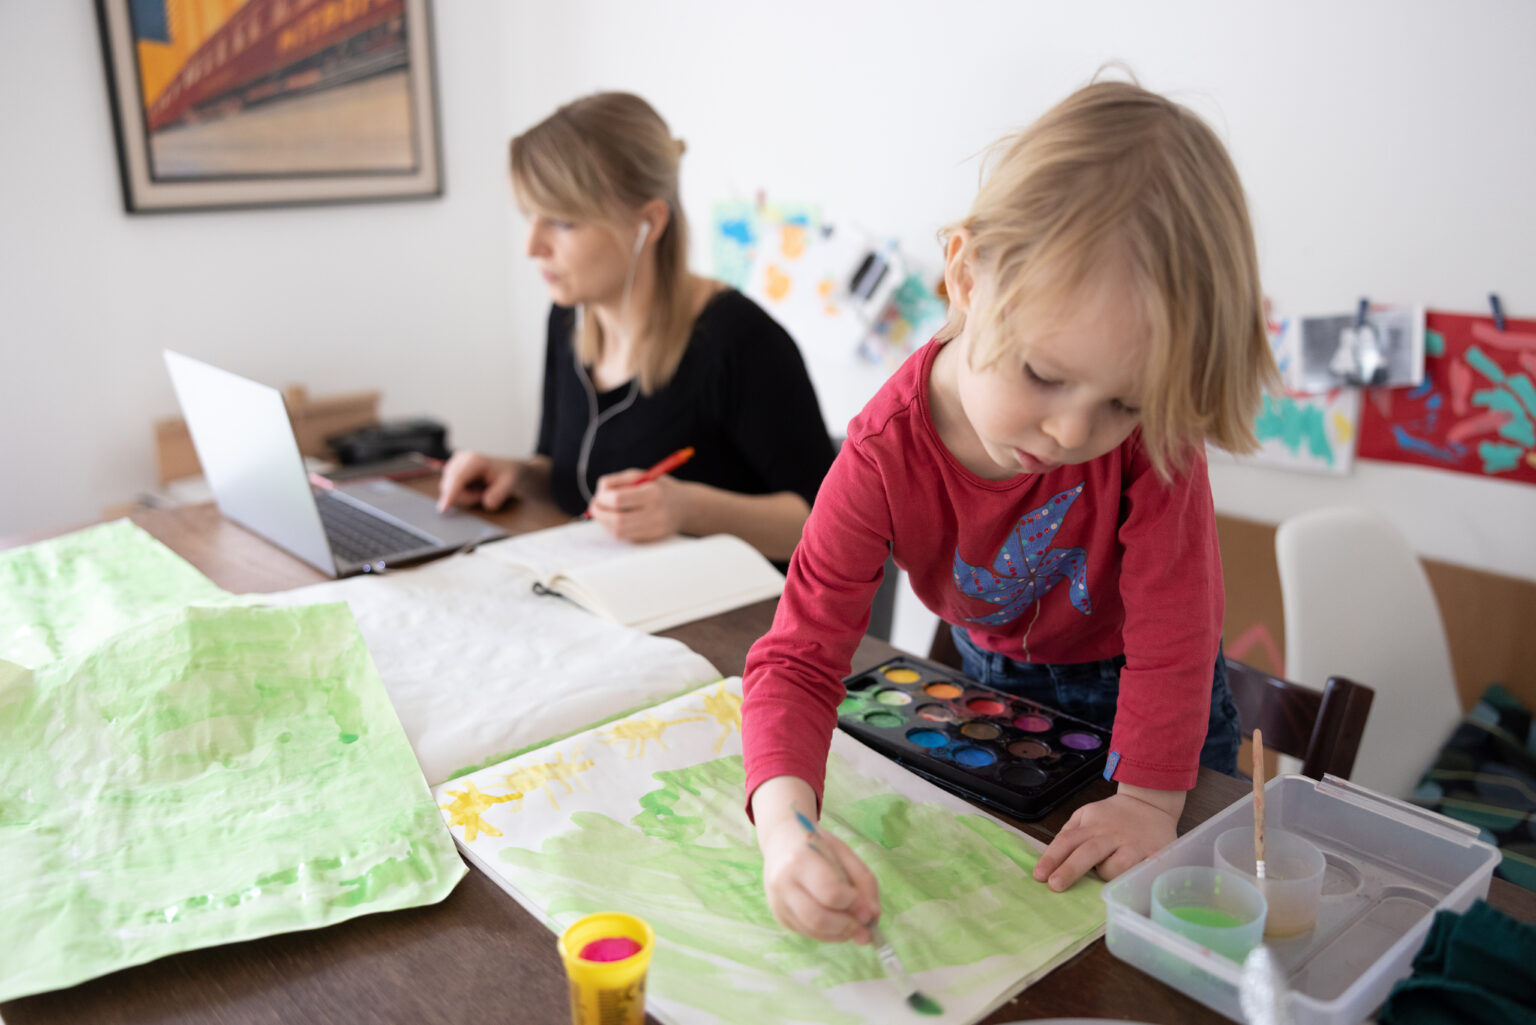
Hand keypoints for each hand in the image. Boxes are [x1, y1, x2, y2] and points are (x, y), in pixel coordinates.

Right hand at [437, 451, 519, 511]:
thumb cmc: (508, 474)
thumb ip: (499, 494)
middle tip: (483, 494)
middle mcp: (460, 459)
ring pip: (448, 490)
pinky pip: (449, 489)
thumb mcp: (509, 484)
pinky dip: (462, 493)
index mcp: (474, 460)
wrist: (507, 468)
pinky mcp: (451, 471)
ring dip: (465, 496)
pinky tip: (473, 488)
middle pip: (450, 486)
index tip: (444, 507)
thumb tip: (487, 502)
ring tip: (480, 490)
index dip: (450, 494)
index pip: (457, 478)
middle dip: (466, 497)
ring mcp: (454, 464)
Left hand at [586, 469, 686, 541]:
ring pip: (619, 532)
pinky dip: (615, 529)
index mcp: (652, 493)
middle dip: (600, 514)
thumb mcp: (640, 475)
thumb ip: (616, 482)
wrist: (685, 506)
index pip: (618, 500)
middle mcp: (655, 513)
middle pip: (617, 521)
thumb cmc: (658, 487)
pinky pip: (626, 537)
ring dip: (605, 523)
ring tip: (604, 513)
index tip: (599, 496)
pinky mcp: (652, 540)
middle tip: (595, 508)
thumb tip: (598, 495)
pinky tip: (617, 520)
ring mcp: (655, 529)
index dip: (602, 499)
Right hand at [752, 777, 879, 943]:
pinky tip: (839, 923)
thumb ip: (864, 881)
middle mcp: (783, 883)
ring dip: (841, 934)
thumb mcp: (845, 853)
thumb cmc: (817, 845)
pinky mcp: (780, 916)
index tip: (869, 910)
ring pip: (814, 931)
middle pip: (818, 918)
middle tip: (866, 929)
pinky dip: (830, 934)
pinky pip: (809, 934)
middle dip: (847, 927)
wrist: (781, 841)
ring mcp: (778, 902)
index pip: (829, 892)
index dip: (853, 904)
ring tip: (856, 926)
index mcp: (801, 859)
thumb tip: (873, 916)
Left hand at [1032, 784, 1182, 890]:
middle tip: (1054, 886)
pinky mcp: (1152, 855)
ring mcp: (1132, 845)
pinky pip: (1137, 873)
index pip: (1067, 840)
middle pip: (1087, 852)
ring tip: (1106, 871)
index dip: (1051, 858)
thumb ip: (1070, 833)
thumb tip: (1051, 857)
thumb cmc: (1114, 816)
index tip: (1039, 875)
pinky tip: (1127, 880)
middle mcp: (1110, 834)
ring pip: (1114, 866)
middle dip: (1069, 870)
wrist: (1151, 803)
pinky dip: (1128, 879)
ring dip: (1105, 875)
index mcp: (1091, 823)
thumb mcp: (1087, 815)